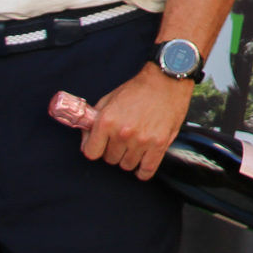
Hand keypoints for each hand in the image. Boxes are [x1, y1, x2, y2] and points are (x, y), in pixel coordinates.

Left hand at [82, 65, 193, 180]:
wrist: (166, 81)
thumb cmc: (138, 89)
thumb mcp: (109, 99)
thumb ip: (94, 120)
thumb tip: (86, 140)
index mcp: (107, 121)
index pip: (91, 152)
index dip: (95, 149)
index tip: (101, 146)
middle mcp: (122, 133)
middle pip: (110, 159)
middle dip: (114, 151)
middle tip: (121, 141)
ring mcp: (141, 140)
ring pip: (127, 165)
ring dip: (129, 158)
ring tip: (134, 146)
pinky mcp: (159, 145)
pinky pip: (147, 170)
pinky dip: (143, 171)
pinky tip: (142, 165)